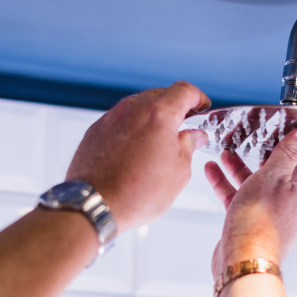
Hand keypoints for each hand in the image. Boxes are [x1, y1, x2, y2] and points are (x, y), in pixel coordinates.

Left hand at [65, 82, 210, 231]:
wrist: (95, 205)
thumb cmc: (135, 194)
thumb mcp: (178, 172)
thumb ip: (188, 146)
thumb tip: (193, 137)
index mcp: (159, 115)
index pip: (185, 91)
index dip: (198, 97)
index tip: (201, 107)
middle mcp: (133, 109)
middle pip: (161, 95)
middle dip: (176, 108)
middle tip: (184, 127)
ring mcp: (112, 117)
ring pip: (139, 107)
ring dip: (153, 118)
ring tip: (159, 142)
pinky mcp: (96, 129)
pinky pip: (121, 120)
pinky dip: (133, 128)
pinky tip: (137, 151)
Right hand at [205, 125, 296, 280]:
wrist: (242, 259)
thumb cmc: (260, 224)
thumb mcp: (274, 175)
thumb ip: (289, 152)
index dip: (289, 141)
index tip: (278, 129)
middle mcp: (291, 204)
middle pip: (276, 171)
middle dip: (259, 154)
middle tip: (249, 138)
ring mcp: (272, 215)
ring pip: (256, 184)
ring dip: (239, 167)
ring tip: (225, 153)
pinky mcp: (253, 224)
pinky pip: (241, 198)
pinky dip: (228, 185)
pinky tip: (214, 172)